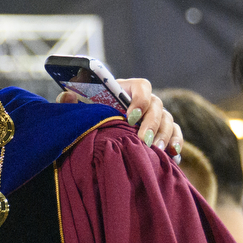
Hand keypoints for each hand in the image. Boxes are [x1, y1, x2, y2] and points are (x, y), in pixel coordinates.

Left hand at [58, 77, 181, 161]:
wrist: (102, 124)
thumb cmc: (92, 111)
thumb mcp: (81, 106)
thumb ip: (72, 101)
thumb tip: (66, 96)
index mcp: (128, 89)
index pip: (142, 87)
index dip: (139, 100)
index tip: (130, 117)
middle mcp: (146, 101)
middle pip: (157, 107)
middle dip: (152, 124)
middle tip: (144, 141)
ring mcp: (157, 115)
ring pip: (168, 121)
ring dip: (164, 135)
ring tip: (157, 150)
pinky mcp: (164, 129)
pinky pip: (176, 133)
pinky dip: (176, 142)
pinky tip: (173, 155)